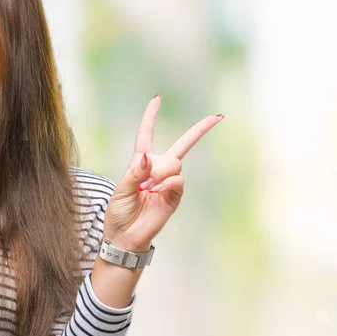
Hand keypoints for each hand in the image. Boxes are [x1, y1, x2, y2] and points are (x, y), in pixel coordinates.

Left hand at [103, 93, 223, 252]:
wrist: (125, 237)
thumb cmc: (118, 213)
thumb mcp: (120, 190)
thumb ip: (134, 172)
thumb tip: (147, 157)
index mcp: (139, 163)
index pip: (146, 135)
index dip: (150, 117)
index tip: (157, 98)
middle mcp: (157, 169)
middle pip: (181, 144)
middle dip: (200, 130)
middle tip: (218, 117)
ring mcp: (168, 182)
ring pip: (175, 162)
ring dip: (160, 172)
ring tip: (146, 188)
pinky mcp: (175, 196)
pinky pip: (178, 179)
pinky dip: (167, 183)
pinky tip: (156, 192)